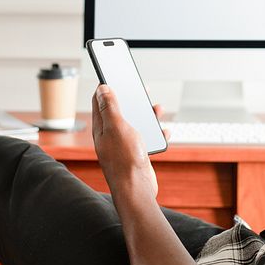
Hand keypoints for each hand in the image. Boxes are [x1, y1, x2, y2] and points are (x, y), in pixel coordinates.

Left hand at [92, 85, 162, 199]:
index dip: (106, 85)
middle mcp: (110, 135)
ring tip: (157, 108)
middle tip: (140, 88)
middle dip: (131, 98)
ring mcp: (123, 145)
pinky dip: (156, 132)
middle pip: (120, 109)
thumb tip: (102, 88)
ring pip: (135, 123)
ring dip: (147, 114)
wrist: (136, 190)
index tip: (114, 74)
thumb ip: (110, 107)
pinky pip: (147, 138)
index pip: (99, 100)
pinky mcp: (136, 154)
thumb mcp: (117, 127)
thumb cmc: (124, 160)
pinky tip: (164, 131)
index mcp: (101, 127)